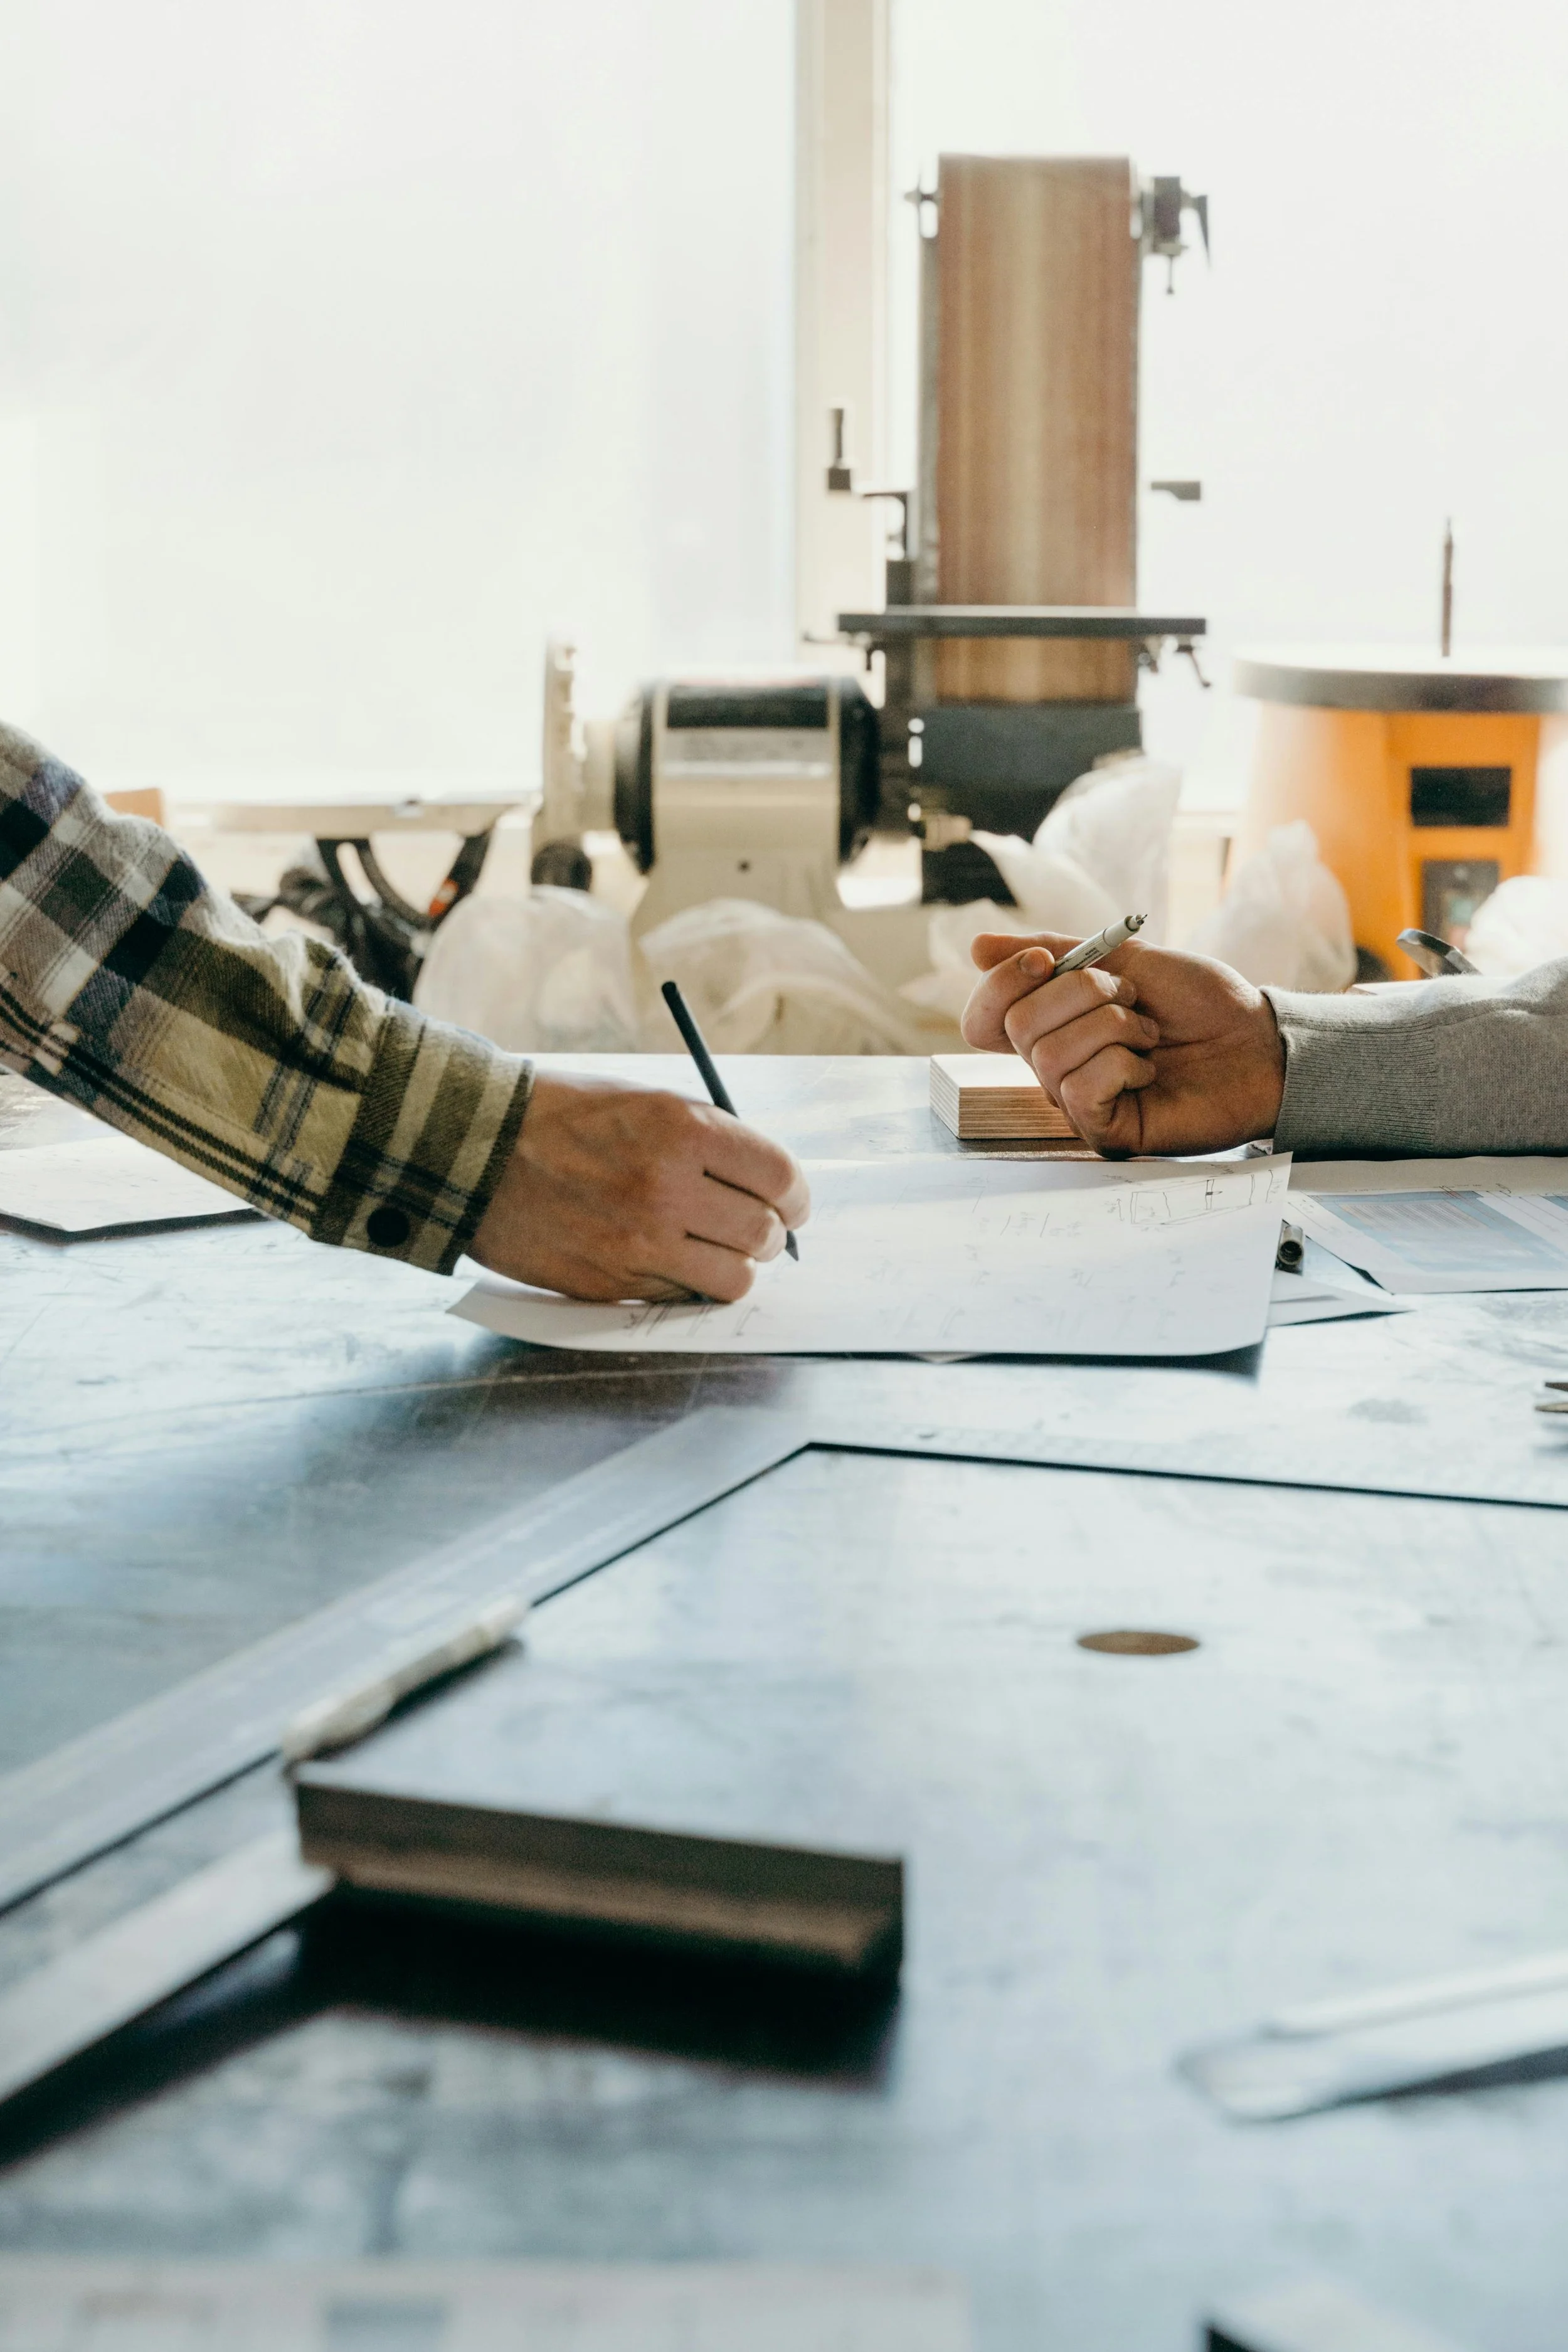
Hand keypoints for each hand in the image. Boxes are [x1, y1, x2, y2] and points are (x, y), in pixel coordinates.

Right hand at [471, 1074, 810, 1300]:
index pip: (779, 1177)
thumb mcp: (645, 1102)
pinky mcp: (613, 1282)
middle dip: (770, 1234)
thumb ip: (708, 1139)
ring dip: (735, 1266)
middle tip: (756, 1229)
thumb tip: (766, 1183)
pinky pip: (683, 1296)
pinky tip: (668, 1259)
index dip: (796, 1196)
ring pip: (734, 1278)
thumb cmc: (562, 1118)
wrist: (474, 1152)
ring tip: (714, 1249)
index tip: (792, 1203)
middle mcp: (666, 1186)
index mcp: (681, 1129)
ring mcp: (639, 1241)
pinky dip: (688, 1283)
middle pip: (763, 1232)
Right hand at [961, 931, 1285, 1155]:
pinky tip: (1150, 1072)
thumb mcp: (1125, 957)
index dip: (1004, 982)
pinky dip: (1122, 1065)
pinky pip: (1079, 1090)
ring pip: (1048, 1056)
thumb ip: (1054, 950)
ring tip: (1149, 1036)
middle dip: (1084, 993)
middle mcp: (1056, 1067)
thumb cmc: (1200, 1003)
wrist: (1258, 1040)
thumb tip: (977, 947)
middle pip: (1018, 1026)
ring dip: (1112, 1028)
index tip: (1047, 959)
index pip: (984, 1016)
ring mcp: (1078, 1102)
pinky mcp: (1104, 1131)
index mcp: (1054, 1025)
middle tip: (1133, 1001)